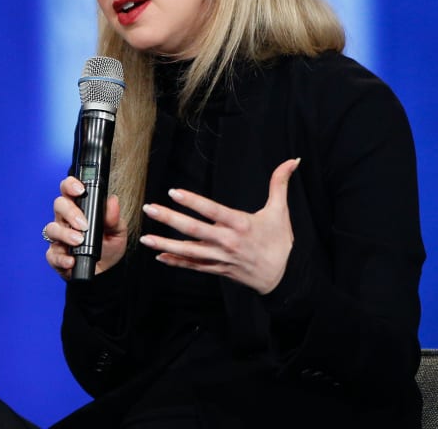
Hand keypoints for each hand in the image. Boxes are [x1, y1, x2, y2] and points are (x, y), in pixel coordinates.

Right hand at [44, 176, 127, 279]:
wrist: (106, 272)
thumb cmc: (108, 247)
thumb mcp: (117, 232)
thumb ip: (114, 218)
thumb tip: (112, 201)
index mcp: (79, 208)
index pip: (69, 189)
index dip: (70, 185)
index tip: (80, 190)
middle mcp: (66, 220)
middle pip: (59, 205)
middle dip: (70, 212)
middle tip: (83, 224)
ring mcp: (59, 237)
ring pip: (52, 228)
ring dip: (65, 234)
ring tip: (79, 241)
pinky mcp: (55, 255)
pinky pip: (52, 254)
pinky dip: (61, 257)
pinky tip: (71, 260)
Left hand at [138, 158, 299, 294]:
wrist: (284, 278)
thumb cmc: (280, 242)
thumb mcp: (281, 211)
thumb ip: (280, 184)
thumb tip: (292, 160)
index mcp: (240, 224)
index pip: (212, 210)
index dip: (193, 201)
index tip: (174, 192)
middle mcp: (227, 241)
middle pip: (194, 229)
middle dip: (169, 219)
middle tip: (149, 209)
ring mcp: (220, 257)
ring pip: (189, 251)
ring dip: (165, 244)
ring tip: (145, 237)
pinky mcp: (217, 269)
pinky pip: (193, 266)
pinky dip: (176, 262)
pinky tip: (159, 256)